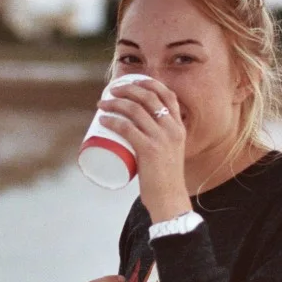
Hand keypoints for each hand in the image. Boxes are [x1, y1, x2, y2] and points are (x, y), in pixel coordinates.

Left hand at [97, 78, 192, 221]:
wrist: (170, 199)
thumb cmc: (165, 179)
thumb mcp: (169, 152)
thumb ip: (158, 141)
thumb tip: (135, 132)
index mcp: (179, 127)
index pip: (167, 95)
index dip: (148, 83)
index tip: (132, 81)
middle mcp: (172, 129)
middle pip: (148, 97)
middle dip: (127, 89)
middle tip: (111, 92)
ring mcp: (161, 139)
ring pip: (134, 110)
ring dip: (115, 103)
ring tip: (102, 105)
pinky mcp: (149, 150)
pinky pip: (127, 128)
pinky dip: (112, 121)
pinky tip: (103, 119)